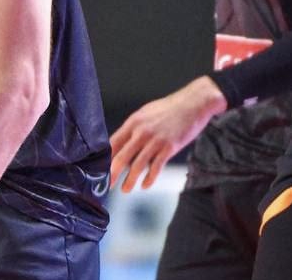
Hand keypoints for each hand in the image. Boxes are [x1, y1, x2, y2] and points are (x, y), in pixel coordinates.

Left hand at [110, 76, 227, 191]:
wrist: (193, 103)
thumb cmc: (168, 109)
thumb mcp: (145, 114)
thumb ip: (134, 128)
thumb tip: (122, 141)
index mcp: (133, 122)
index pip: (113, 143)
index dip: (105, 158)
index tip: (100, 168)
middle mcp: (141, 132)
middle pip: (122, 156)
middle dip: (113, 172)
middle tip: (107, 185)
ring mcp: (155, 140)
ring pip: (138, 165)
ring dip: (130, 180)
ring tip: (125, 190)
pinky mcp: (170, 148)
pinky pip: (156, 167)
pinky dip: (149, 178)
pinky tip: (145, 186)